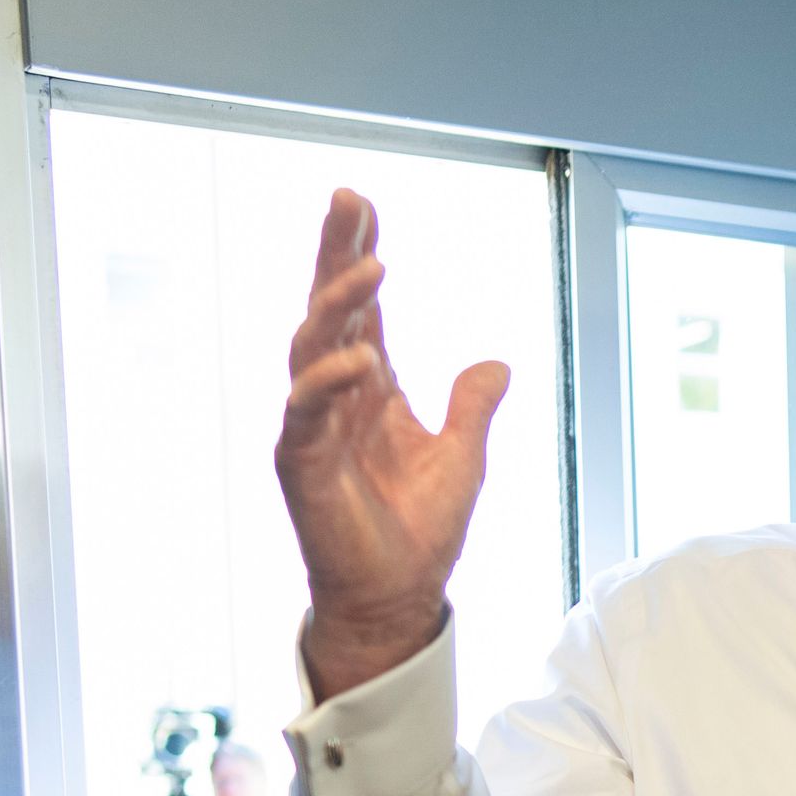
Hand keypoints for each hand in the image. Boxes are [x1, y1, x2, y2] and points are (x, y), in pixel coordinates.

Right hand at [278, 191, 511, 700]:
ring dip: (339, 303)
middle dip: (334, 251)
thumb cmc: (419, 531)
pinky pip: (306, 410)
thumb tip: (496, 363)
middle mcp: (333, 396)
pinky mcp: (299, 461)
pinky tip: (358, 357)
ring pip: (311, 345)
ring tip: (374, 265)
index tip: (363, 205)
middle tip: (347, 198)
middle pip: (327, 307)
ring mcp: (312, 425)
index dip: (359, 255)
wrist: (396, 596)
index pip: (361, 308)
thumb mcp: (462, 457)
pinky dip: (329, 380)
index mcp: (369, 388)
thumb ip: (472, 407)